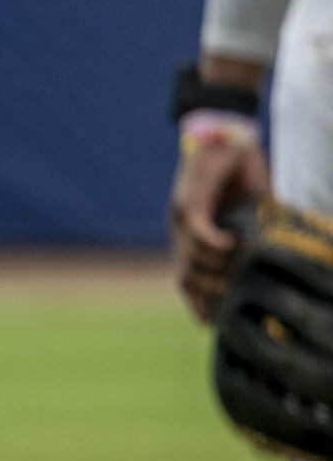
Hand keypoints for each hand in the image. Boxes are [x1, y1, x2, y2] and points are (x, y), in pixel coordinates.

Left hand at [171, 130, 270, 321]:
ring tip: (240, 265)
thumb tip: (279, 255)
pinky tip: (232, 243)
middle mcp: (181, 233)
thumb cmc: (238, 174)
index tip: (211, 324)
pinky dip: (215, 244)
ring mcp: (180, 219)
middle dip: (209, 293)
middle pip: (186, 278)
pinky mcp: (188, 202)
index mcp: (192, 238)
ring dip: (217, 268)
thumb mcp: (249, 211)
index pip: (187, 280)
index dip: (197, 303)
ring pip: (191, 260)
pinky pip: (197, 233)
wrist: (225, 137)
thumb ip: (256, 234)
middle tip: (235, 295)